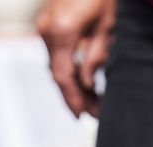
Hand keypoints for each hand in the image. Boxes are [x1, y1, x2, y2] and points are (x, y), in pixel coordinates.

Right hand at [38, 0, 115, 118]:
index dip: (74, 99)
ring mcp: (45, 27)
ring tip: (94, 102)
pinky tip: (84, 81)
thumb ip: (96, 55)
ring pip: (56, 66)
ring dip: (73, 85)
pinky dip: (69, 70)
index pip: (63, 77)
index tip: (86, 116)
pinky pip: (56, 54)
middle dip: (75, 97)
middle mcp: (48, 31)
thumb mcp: (107, 24)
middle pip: (57, 75)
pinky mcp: (49, 24)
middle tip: (94, 115)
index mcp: (62, 32)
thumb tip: (86, 83)